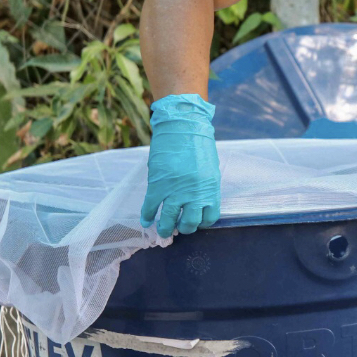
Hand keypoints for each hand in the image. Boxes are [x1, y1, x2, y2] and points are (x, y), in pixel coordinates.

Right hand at [140, 94, 221, 236]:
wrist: (182, 125)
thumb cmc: (198, 143)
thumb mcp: (208, 167)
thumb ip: (204, 185)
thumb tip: (198, 199)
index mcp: (210, 189)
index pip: (209, 217)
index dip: (202, 223)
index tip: (195, 222)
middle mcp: (194, 193)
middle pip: (190, 223)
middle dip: (184, 228)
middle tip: (178, 228)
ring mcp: (175, 190)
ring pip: (169, 219)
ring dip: (165, 228)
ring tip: (162, 231)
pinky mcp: (158, 185)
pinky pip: (151, 206)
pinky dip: (147, 215)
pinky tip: (146, 220)